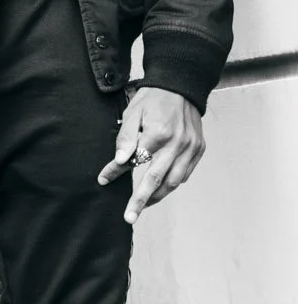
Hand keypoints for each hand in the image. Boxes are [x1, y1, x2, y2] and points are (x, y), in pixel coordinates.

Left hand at [99, 88, 206, 222]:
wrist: (181, 86)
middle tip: (129, 217)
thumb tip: (119, 161)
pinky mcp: (199, 150)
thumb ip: (125, 137)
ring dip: (158, 196)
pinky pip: (185, 173)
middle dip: (142, 200)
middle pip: (157, 180)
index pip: (134, 161)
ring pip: (174, 181)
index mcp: (159, 134)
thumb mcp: (132, 112)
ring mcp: (191, 148)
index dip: (116, 171)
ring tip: (142, 205)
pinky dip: (172, 183)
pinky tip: (160, 188)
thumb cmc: (152, 99)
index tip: (103, 180)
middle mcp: (178, 144)